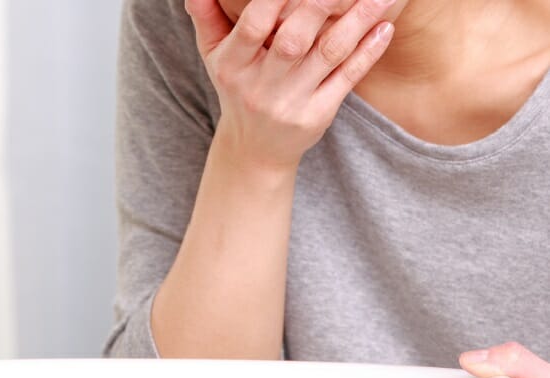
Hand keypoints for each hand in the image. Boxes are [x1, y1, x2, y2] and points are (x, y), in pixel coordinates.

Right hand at [184, 0, 395, 172]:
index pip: (254, 25)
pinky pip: (345, 79)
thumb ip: (206, 16)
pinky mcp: (317, 116)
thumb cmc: (237, 87)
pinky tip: (384, 28)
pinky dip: (367, 53)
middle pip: (294, 40)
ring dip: (358, 21)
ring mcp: (290, 103)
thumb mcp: (214, 55)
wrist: (254, 149)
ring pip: (329, 54)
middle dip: (322, 2)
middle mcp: (260, 86)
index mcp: (232, 65)